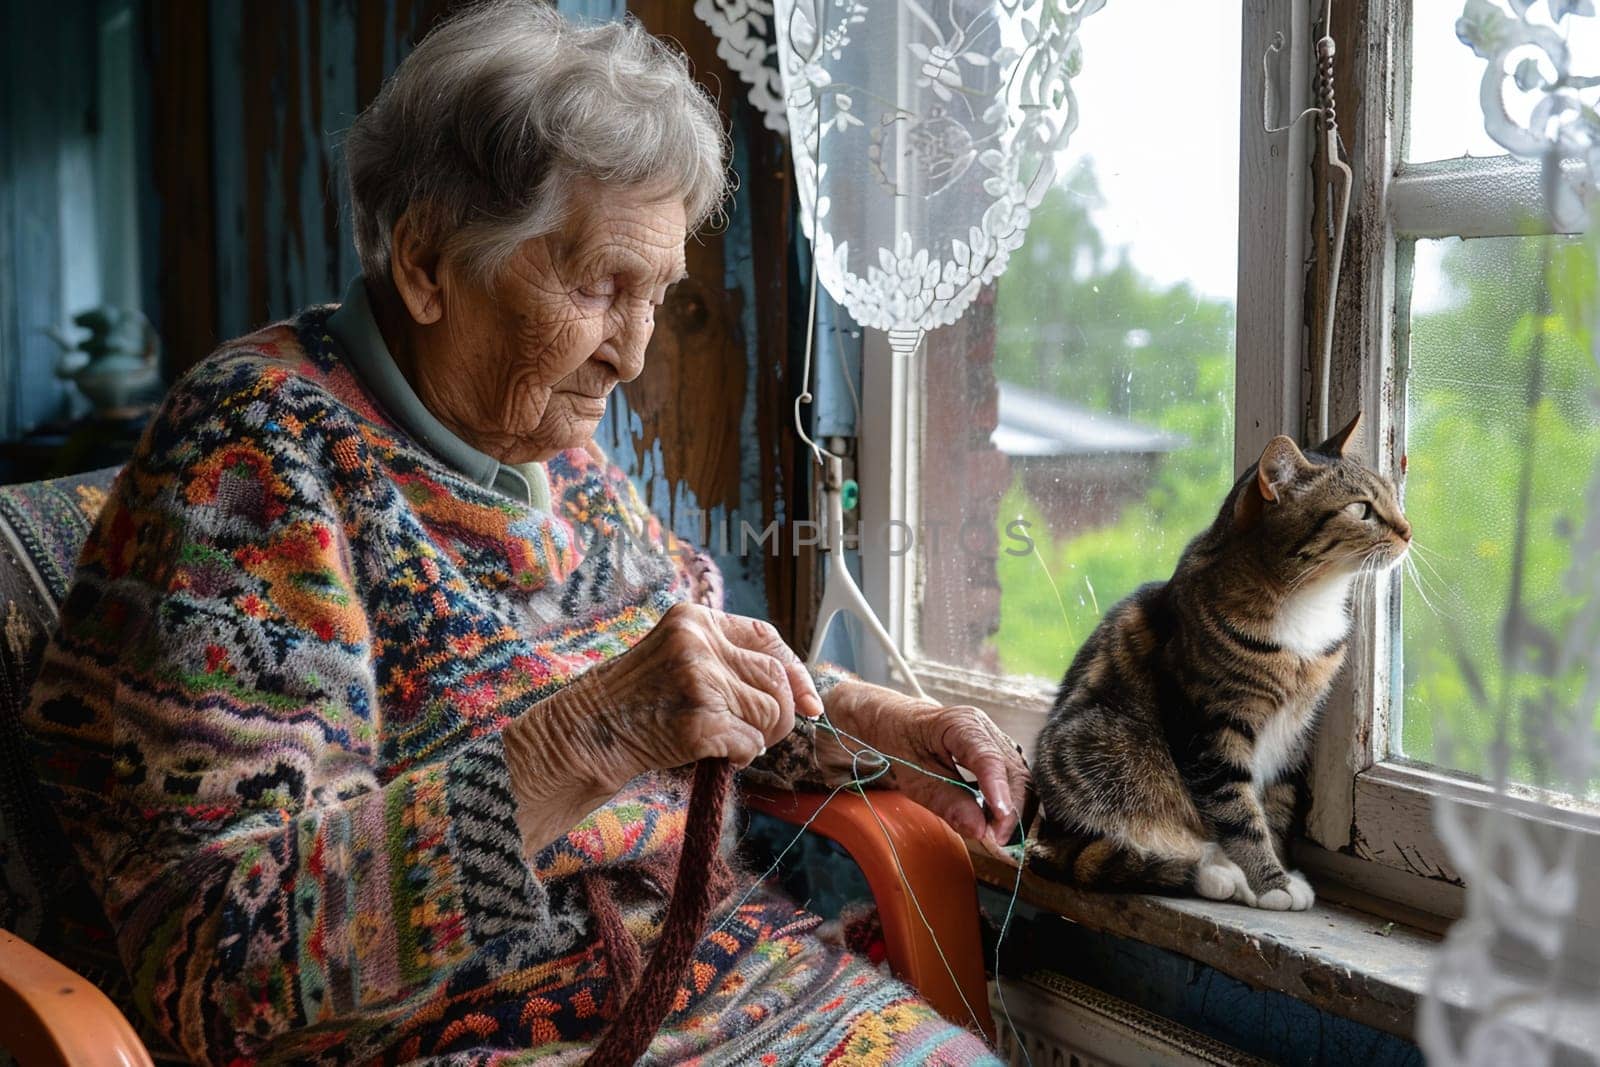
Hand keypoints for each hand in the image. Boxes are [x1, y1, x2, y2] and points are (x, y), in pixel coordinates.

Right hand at [537, 602, 822, 793]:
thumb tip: (799, 690)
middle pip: (776, 678)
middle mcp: (698, 642)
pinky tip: (718, 754)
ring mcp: (697, 680)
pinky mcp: (698, 721)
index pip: (768, 638)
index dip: (795, 671)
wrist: (586, 733)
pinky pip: (750, 743)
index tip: (809, 701)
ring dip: (761, 736)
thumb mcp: (677, 657)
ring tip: (731, 741)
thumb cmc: (635, 701)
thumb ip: (726, 659)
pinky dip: (743, 756)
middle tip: (763, 733)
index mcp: (694, 619)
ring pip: (771, 713)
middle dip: (782, 713)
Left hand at [824, 681, 1031, 848]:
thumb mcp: (912, 777)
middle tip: (994, 842)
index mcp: (962, 724)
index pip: (988, 759)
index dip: (998, 793)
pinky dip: (1010, 805)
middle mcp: (986, 729)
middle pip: (1014, 772)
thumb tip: (979, 830)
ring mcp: (995, 740)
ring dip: (1014, 811)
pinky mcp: (998, 755)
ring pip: (1021, 779)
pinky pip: (1014, 782)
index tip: (999, 825)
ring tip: (994, 836)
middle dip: (1010, 811)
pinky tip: (995, 823)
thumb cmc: (899, 742)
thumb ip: (945, 801)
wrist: (894, 723)